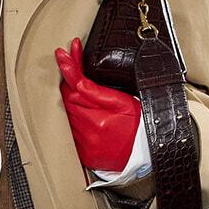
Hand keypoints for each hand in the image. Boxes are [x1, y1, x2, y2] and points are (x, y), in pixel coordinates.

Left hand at [56, 39, 139, 171]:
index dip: (69, 70)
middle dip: (69, 81)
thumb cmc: (139, 126)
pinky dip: (75, 117)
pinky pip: (72, 130)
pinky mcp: (83, 153)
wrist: (146, 153)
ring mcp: (83, 146)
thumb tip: (78, 82)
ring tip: (79, 85)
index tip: (62, 55)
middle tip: (70, 61)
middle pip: (68, 100)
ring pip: (68, 114)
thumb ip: (99, 93)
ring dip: (72, 99)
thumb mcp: (125, 103)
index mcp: (97, 121)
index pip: (75, 89)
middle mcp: (86, 135)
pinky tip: (83, 108)